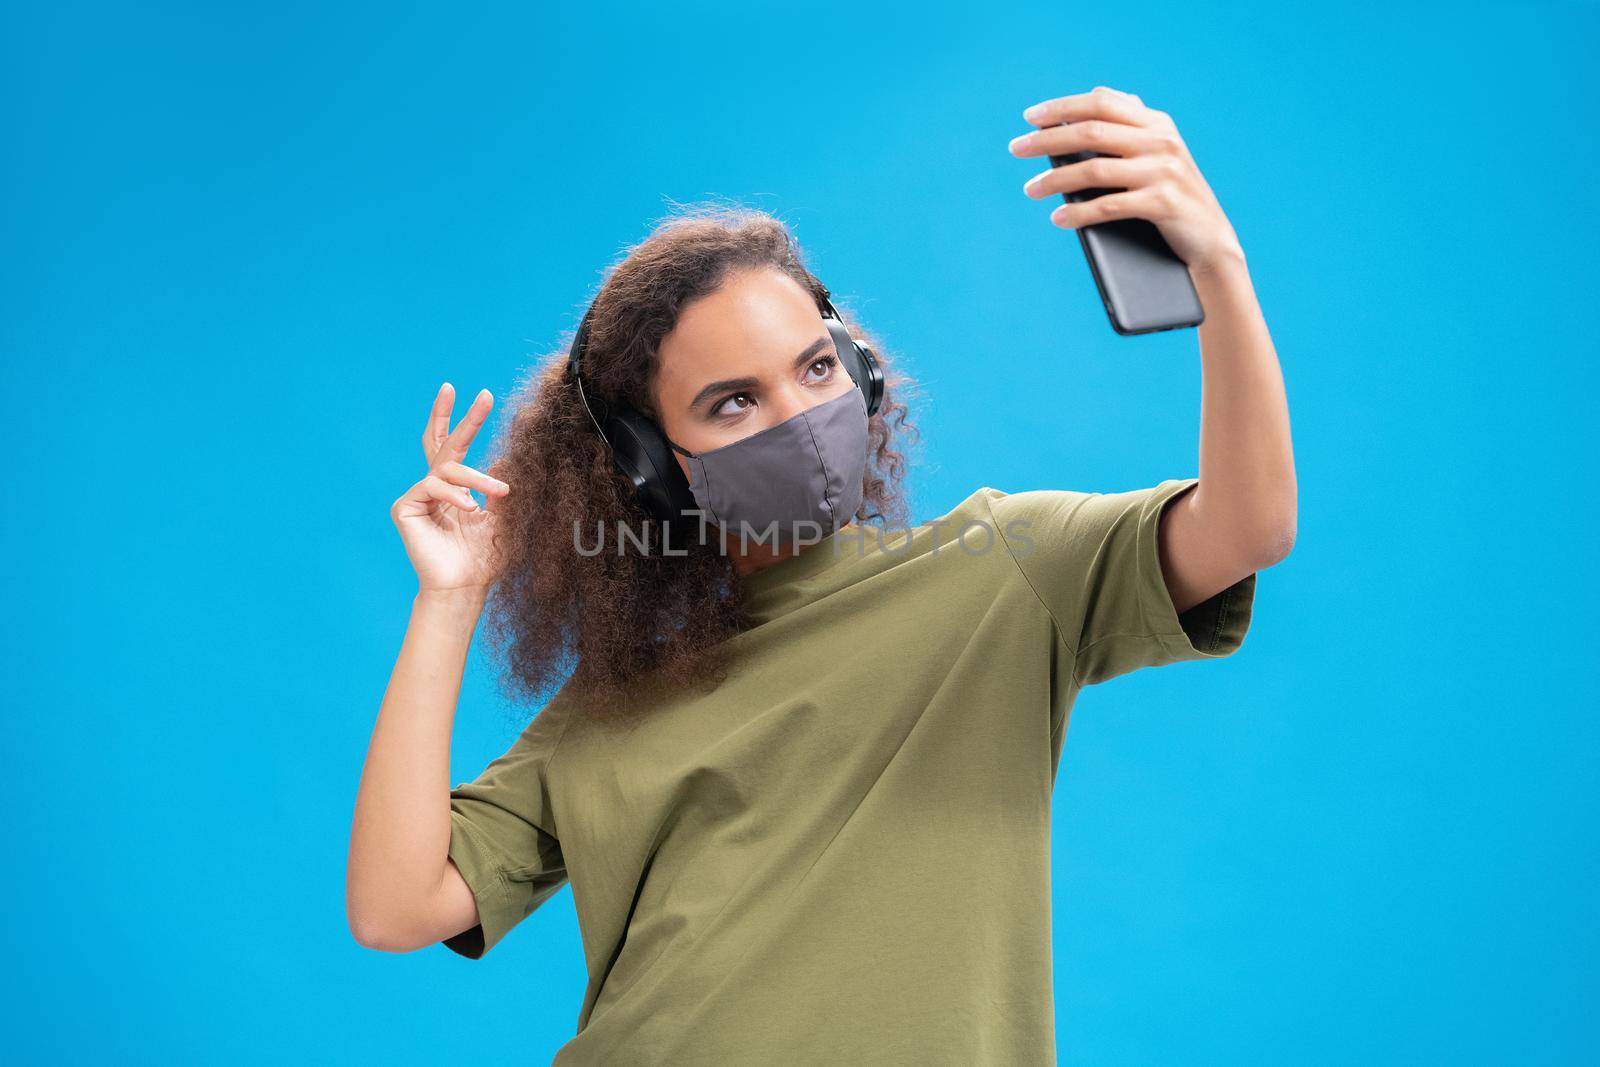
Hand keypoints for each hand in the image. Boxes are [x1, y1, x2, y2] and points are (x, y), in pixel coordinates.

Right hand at [390, 383, 512, 593]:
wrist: (465, 587)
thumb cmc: (484, 558)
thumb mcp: (502, 517)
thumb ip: (499, 487)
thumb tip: (505, 458)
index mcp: (455, 488)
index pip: (454, 446)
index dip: (461, 420)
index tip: (478, 394)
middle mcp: (434, 488)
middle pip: (444, 443)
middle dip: (464, 419)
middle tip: (482, 395)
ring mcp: (417, 496)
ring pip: (447, 468)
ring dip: (477, 477)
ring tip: (498, 491)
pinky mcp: (404, 507)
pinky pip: (431, 486)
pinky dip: (454, 494)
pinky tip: (469, 509)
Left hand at [1009, 85, 1243, 274]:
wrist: (1211, 240)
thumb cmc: (1169, 200)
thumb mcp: (1153, 158)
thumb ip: (1126, 133)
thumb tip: (1075, 119)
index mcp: (1157, 124)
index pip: (1102, 103)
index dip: (1063, 107)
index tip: (1030, 117)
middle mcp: (1161, 141)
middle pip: (1092, 131)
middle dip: (1047, 139)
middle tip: (1015, 149)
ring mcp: (1164, 171)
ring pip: (1095, 169)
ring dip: (1054, 180)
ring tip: (1029, 190)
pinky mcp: (1163, 203)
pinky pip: (1109, 206)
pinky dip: (1079, 213)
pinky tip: (1058, 218)